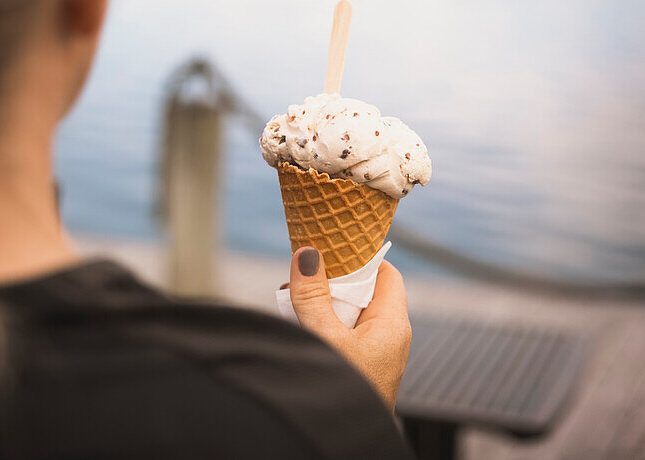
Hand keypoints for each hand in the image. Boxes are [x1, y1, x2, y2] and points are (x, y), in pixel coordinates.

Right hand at [288, 247, 410, 410]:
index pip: (386, 273)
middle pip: (367, 292)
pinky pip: (349, 336)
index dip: (361, 257)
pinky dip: (328, 327)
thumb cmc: (341, 392)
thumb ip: (312, 294)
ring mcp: (379, 356)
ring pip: (354, 315)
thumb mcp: (322, 336)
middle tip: (304, 277)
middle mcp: (392, 338)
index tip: (332, 248)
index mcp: (393, 324)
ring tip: (296, 302)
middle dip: (335, 282)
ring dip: (326, 306)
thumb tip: (307, 252)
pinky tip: (304, 330)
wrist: (345, 443)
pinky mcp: (365, 371)